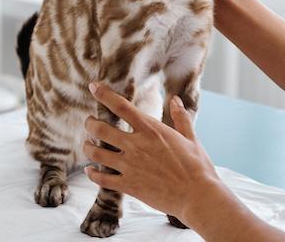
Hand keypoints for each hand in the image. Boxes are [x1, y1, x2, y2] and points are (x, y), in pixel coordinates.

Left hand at [83, 82, 228, 224]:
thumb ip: (181, 118)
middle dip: (90, 123)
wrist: (197, 196)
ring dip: (88, 147)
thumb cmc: (197, 166)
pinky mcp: (129, 186)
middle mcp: (136, 145)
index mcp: (151, 130)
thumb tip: (175, 100)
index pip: (121, 106)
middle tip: (89, 122)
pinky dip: (92, 174)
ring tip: (87, 145)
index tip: (94, 87)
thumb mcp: (191, 138)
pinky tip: (91, 171)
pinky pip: (102, 179)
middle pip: (100, 129)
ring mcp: (130, 166)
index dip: (104, 94)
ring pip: (96, 153)